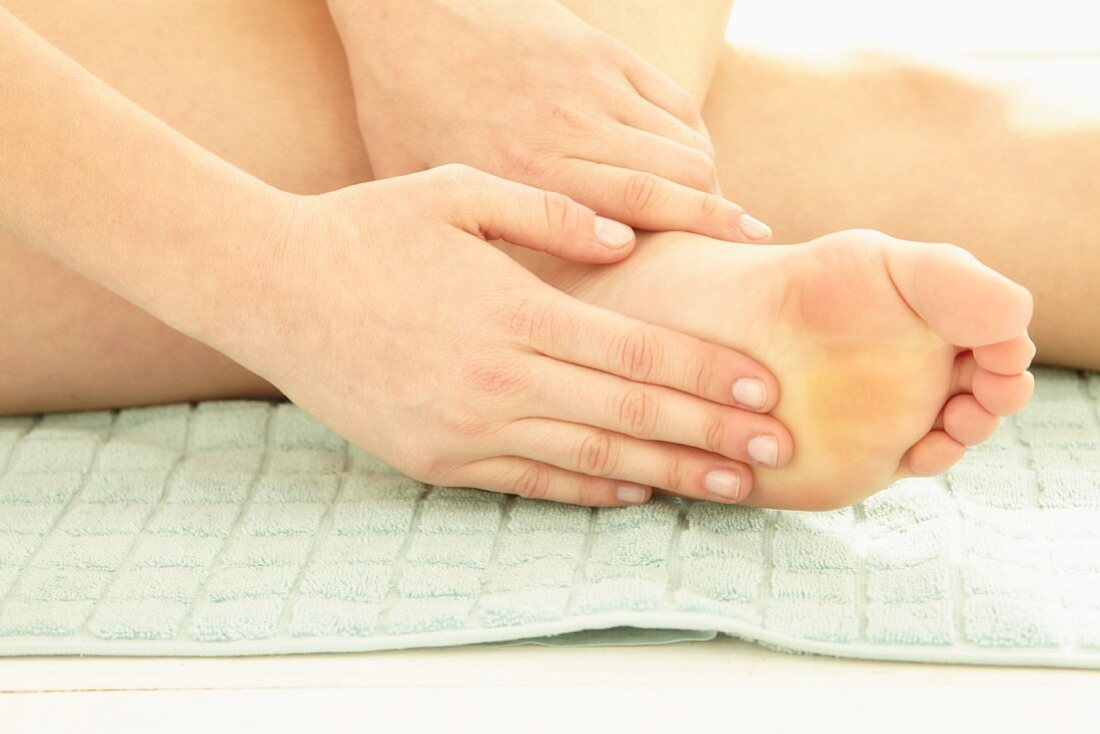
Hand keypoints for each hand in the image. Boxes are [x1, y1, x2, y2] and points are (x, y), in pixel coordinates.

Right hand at [221, 165, 791, 506]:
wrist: (271, 288)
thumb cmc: (368, 230)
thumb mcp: (458, 192)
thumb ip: (550, 212)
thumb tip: (625, 242)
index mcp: (515, 311)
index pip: (638, 354)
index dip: (707, 376)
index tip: (765, 391)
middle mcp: (499, 380)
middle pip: (630, 417)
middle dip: (712, 436)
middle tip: (779, 453)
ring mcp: (466, 429)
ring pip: (591, 461)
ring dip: (668, 476)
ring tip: (731, 488)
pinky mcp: (436, 461)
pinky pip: (531, 483)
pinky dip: (590, 491)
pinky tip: (636, 493)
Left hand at [327, 0, 771, 242]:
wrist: (409, 11)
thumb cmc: (406, 104)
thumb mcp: (427, 184)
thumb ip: (481, 236)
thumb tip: (513, 297)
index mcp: (527, 166)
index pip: (639, 205)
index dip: (694, 242)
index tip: (727, 278)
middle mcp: (572, 126)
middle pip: (682, 178)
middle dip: (720, 222)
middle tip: (738, 255)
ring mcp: (596, 83)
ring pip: (688, 143)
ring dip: (706, 184)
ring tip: (705, 218)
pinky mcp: (607, 53)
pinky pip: (677, 104)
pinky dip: (692, 141)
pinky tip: (683, 167)